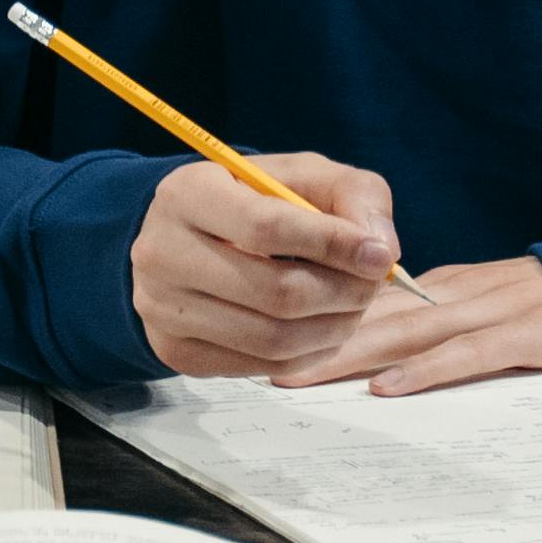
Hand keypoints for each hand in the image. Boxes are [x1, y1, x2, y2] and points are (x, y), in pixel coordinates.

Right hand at [131, 150, 410, 379]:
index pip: (266, 228)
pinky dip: (311, 354)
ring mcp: (162, 309)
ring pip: (274, 339)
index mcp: (186, 194)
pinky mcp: (176, 353)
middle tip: (372, 285)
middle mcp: (160, 252)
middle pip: (276, 292)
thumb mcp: (302, 175)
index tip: (379, 255)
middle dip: (344, 293)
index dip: (333, 245)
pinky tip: (322, 328)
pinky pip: (264, 368)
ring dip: (334, 328)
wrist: (186, 238)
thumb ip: (353, 194)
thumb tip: (381, 250)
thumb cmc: (253, 201)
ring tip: (353, 306)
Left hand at [271, 255, 541, 397]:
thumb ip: (419, 316)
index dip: (316, 320)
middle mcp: (450, 296)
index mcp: (434, 288)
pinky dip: (426, 371)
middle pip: (375, 319)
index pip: (366, 304)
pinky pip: (467, 356)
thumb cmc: (526, 301)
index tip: (269, 340)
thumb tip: (360, 337)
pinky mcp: (523, 336)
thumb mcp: (467, 301)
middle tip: (269, 368)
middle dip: (318, 343)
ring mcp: (486, 314)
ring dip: (353, 355)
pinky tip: (388, 386)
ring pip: (408, 334)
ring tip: (305, 377)